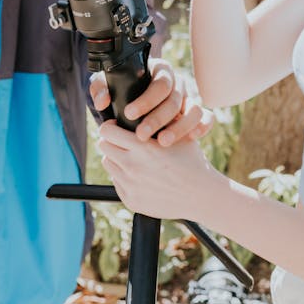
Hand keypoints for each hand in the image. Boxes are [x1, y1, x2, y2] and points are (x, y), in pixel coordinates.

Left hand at [89, 59, 213, 145]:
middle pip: (175, 100)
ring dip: (180, 127)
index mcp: (160, 71)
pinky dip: (201, 128)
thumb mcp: (109, 85)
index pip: (159, 83)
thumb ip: (101, 88)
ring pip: (194, 110)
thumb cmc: (123, 91)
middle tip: (141, 135)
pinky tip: (189, 141)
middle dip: (158, 118)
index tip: (129, 113)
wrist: (138, 106)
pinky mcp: (197, 114)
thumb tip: (102, 101)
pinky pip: (206, 119)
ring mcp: (189, 99)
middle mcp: (177, 84)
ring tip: (162, 143)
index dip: (146, 99)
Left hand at [98, 121, 218, 221]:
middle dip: (111, 141)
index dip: (110, 126)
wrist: (200, 196)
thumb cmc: (191, 161)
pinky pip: (116, 182)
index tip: (116, 126)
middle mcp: (133, 166)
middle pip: (103, 146)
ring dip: (116, 158)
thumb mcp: (179, 134)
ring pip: (108, 163)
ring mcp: (130, 185)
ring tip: (131, 157)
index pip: (107, 131)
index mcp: (142, 147)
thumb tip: (144, 104)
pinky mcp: (131, 199)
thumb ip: (161, 119)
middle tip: (122, 141)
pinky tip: (139, 175)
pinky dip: (123, 176)